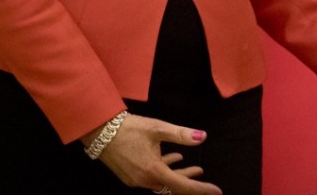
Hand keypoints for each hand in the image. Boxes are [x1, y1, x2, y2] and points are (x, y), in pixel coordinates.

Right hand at [86, 113, 221, 193]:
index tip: (216, 191)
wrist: (100, 131)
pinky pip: (153, 178)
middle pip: (173, 187)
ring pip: (163, 182)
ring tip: (196, 167)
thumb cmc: (130, 128)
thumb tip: (202, 137)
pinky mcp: (129, 175)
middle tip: (205, 177)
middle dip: (191, 182)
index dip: (200, 188)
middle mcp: (144, 180)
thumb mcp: (158, 128)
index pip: (182, 185)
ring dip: (179, 176)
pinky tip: (174, 158)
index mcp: (153, 171)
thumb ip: (181, 134)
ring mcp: (135, 180)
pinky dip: (166, 171)